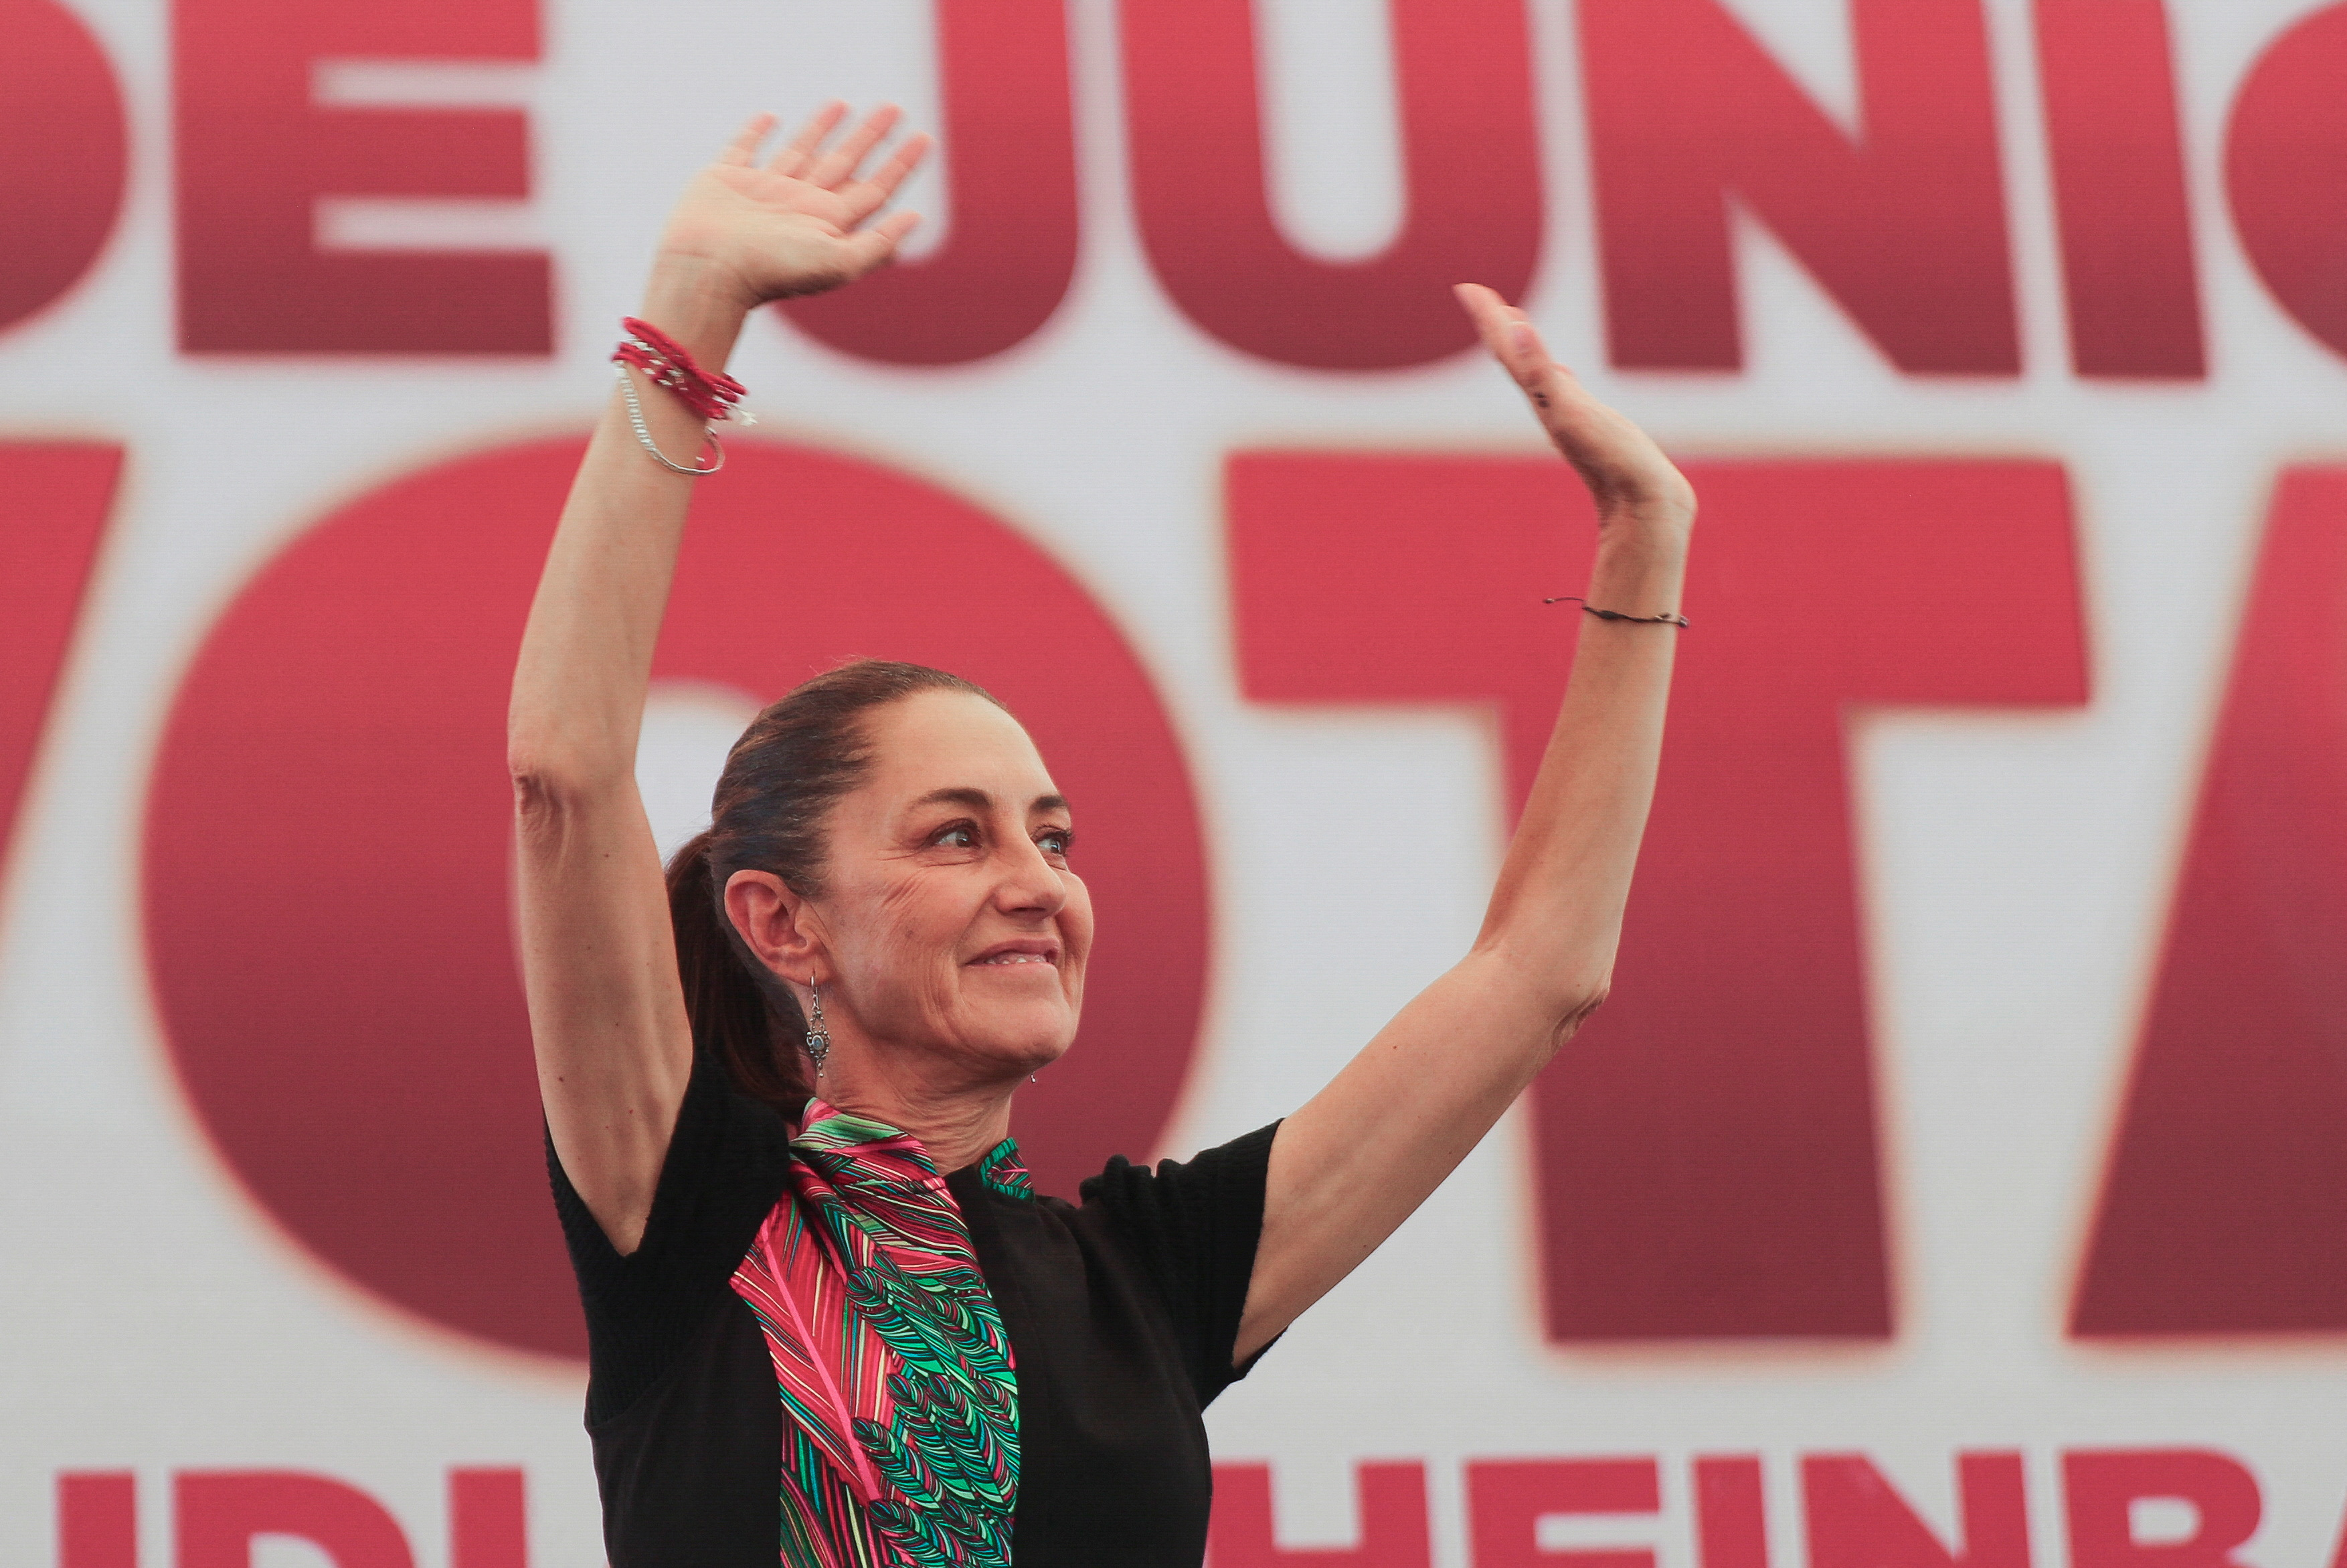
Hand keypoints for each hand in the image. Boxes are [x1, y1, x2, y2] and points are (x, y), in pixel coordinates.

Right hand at [654, 105, 931, 311]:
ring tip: (843, 104)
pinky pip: (744, 148)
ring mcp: (764, 191)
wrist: (709, 270)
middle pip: (846, 163)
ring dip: (822, 128)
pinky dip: (756, 133)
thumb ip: (878, 243)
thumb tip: (918, 219)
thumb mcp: (837, 262)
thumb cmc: (773, 270)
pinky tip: (770, 119)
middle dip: (871, 136)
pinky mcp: (726, 179)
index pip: (875, 189)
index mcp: (828, 223)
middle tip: (895, 108)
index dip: (901, 164)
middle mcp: (800, 205)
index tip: (925, 138)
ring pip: (802, 151)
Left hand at [1454, 284, 1694, 536]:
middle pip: (1516, 356)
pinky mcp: (1591, 426)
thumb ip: (1544, 375)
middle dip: (1497, 324)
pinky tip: (1560, 375)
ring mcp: (1570, 416)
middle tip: (1477, 294)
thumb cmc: (1613, 465)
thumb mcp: (1572, 415)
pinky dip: (1556, 376)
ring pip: (1536, 373)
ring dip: (1522, 345)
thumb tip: (1514, 333)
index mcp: (1543, 399)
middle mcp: (1551, 405)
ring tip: (1512, 321)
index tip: (1468, 289)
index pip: (1509, 350)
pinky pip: (1565, 395)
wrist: (1643, 505)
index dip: (1490, 319)